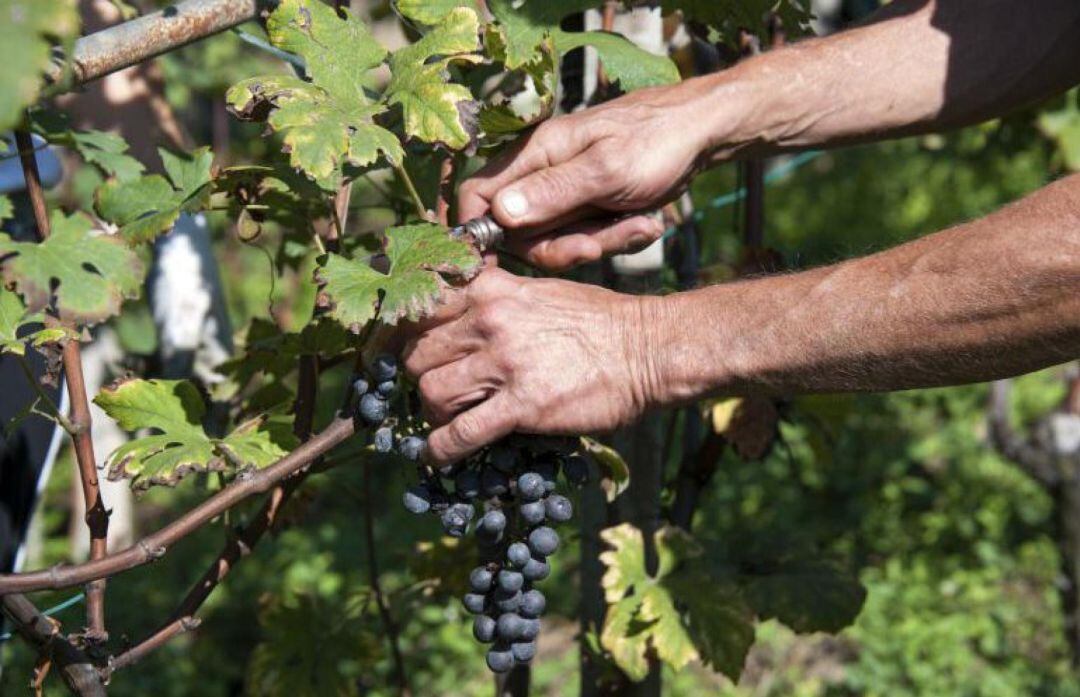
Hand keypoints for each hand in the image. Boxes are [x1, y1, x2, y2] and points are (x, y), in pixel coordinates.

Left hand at [402, 268, 657, 463]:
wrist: (648, 349)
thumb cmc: (600, 320)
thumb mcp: (542, 292)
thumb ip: (498, 298)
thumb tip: (464, 312)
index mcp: (493, 289)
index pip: (422, 307)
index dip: (407, 334)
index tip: (410, 352)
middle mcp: (490, 320)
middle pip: (417, 353)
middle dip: (419, 375)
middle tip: (436, 390)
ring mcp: (505, 363)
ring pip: (431, 391)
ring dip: (432, 413)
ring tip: (448, 420)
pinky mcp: (523, 405)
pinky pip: (461, 433)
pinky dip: (441, 450)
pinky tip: (439, 456)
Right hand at [458, 77, 722, 270]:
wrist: (704, 132)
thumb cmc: (657, 141)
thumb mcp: (607, 170)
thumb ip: (553, 193)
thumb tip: (498, 215)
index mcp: (535, 154)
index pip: (477, 194)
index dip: (479, 232)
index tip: (498, 266)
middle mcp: (542, 172)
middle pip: (520, 232)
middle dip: (562, 247)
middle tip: (602, 243)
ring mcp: (565, 190)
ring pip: (557, 239)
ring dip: (599, 242)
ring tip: (641, 225)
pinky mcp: (588, 205)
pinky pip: (586, 236)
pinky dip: (615, 237)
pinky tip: (646, 224)